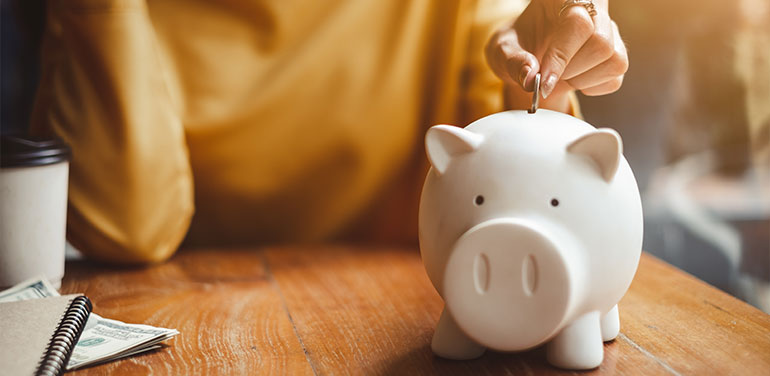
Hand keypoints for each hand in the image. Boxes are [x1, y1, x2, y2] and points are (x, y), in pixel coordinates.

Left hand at [485, 0, 627, 106]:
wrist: (529, 56)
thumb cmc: (517, 45)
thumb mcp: (502, 50)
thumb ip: (512, 61)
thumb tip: (530, 78)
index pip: (577, 23)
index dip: (561, 55)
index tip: (543, 80)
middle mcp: (594, 10)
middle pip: (601, 43)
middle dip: (570, 69)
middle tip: (547, 75)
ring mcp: (609, 32)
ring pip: (614, 60)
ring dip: (581, 79)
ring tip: (560, 75)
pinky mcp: (616, 55)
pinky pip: (615, 78)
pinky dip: (591, 88)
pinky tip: (573, 79)